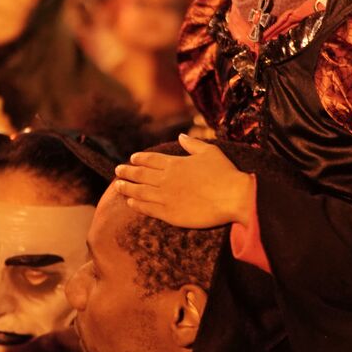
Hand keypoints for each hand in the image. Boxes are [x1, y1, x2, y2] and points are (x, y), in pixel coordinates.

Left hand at [114, 134, 253, 228]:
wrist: (233, 198)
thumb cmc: (225, 173)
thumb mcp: (210, 151)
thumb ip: (193, 144)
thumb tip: (181, 136)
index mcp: (175, 163)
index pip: (150, 160)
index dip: (139, 158)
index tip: (132, 158)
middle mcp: (166, 179)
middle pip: (140, 174)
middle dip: (127, 172)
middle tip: (117, 171)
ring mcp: (166, 197)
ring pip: (139, 192)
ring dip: (127, 188)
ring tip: (117, 186)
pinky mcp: (170, 214)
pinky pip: (148, 208)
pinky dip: (137, 205)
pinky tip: (130, 203)